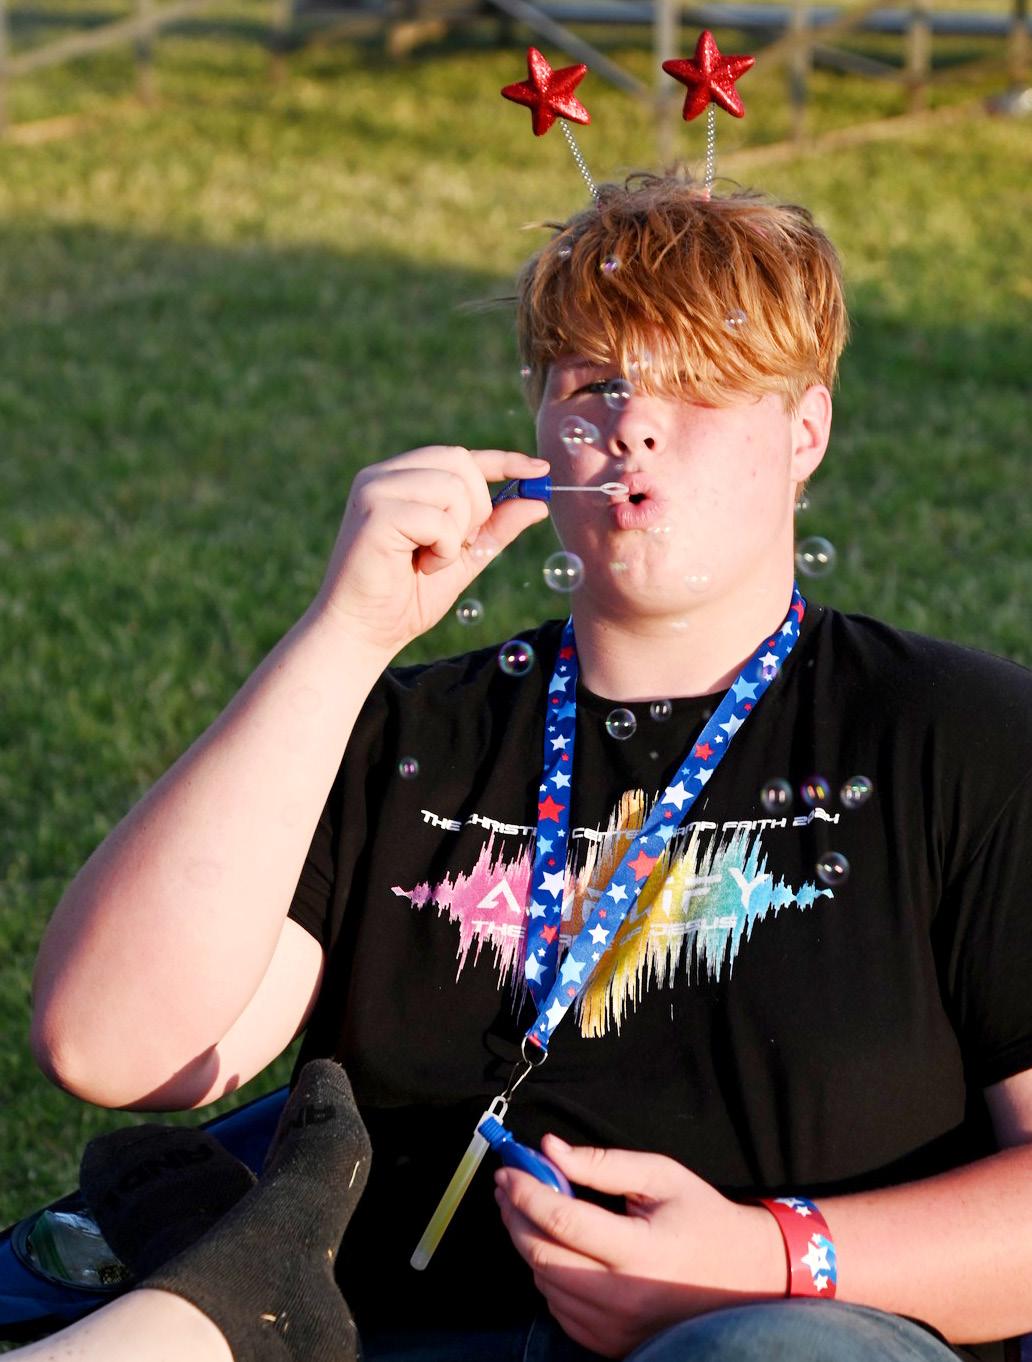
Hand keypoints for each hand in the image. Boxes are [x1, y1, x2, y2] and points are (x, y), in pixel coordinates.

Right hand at [312, 446, 550, 654]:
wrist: (363, 632)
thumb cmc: (405, 598)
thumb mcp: (463, 558)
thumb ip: (495, 529)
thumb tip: (538, 502)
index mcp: (401, 480)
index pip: (460, 456)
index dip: (502, 460)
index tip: (540, 470)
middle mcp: (384, 475)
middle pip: (460, 463)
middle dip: (477, 508)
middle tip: (457, 546)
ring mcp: (375, 489)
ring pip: (453, 488)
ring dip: (457, 534)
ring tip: (431, 561)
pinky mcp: (374, 511)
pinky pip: (438, 518)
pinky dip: (443, 549)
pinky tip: (420, 566)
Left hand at [495, 1136, 782, 1357]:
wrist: (745, 1276)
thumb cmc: (703, 1218)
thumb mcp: (660, 1175)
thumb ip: (602, 1163)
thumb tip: (550, 1149)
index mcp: (639, 1250)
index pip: (562, 1221)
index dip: (526, 1191)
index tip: (508, 1169)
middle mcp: (624, 1296)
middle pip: (543, 1256)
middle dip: (515, 1216)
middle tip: (508, 1187)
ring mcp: (617, 1327)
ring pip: (545, 1283)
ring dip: (527, 1244)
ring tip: (528, 1211)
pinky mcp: (613, 1343)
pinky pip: (560, 1309)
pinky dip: (548, 1276)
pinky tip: (556, 1248)